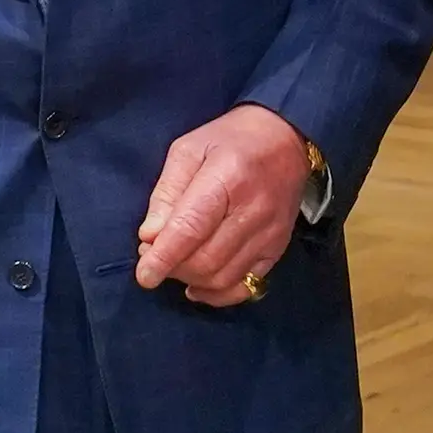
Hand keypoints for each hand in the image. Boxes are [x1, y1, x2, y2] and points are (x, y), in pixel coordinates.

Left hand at [135, 104, 312, 307]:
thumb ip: (167, 193)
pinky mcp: (278, 249)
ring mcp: (270, 234)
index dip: (164, 257)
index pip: (191, 229)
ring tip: (175, 263)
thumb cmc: (231, 140)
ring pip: (223, 278)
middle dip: (173, 267)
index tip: (144, 275)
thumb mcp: (189, 150)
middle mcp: (254, 211)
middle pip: (206, 260)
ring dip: (191, 280)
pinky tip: (198, 285)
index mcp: (228, 178)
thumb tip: (150, 236)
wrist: (288, 138)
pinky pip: (246, 287)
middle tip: (154, 255)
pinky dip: (217, 294)